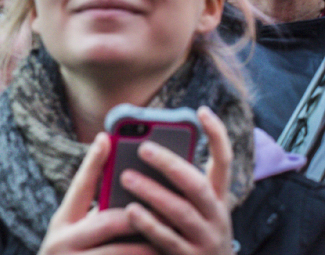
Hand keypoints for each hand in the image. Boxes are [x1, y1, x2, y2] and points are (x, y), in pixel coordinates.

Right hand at [39, 133, 157, 254]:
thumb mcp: (73, 231)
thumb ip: (95, 212)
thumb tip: (122, 177)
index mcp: (62, 222)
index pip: (79, 186)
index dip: (93, 162)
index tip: (107, 138)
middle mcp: (63, 242)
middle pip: (109, 221)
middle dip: (142, 213)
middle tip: (169, 203)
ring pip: (123, 251)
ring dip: (152, 244)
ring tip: (175, 236)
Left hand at [121, 107, 234, 254]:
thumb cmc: (188, 233)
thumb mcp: (191, 207)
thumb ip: (175, 184)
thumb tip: (143, 148)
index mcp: (216, 198)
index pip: (224, 162)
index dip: (217, 136)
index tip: (202, 111)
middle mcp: (216, 217)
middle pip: (197, 185)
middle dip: (171, 164)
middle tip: (143, 147)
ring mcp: (206, 239)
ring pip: (181, 211)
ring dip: (153, 192)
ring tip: (126, 176)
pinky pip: (168, 239)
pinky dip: (149, 224)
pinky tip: (130, 211)